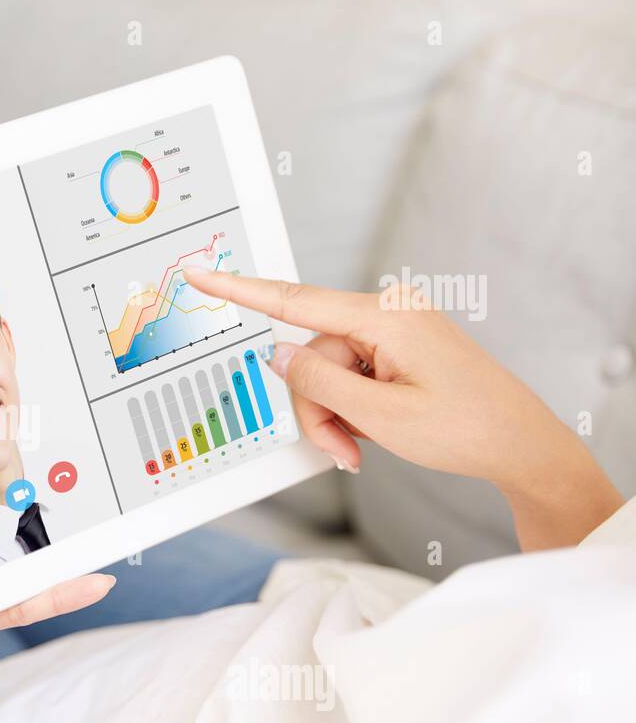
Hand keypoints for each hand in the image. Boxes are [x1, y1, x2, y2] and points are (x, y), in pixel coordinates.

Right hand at [183, 269, 622, 549]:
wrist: (519, 445)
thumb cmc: (466, 428)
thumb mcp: (380, 414)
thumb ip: (319, 383)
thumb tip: (277, 355)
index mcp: (385, 317)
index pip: (295, 301)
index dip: (241, 290)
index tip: (202, 274)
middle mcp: (387, 314)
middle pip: (312, 356)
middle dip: (317, 406)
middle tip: (342, 447)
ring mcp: (393, 331)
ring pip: (327, 373)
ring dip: (334, 415)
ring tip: (360, 447)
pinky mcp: (396, 350)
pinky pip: (350, 376)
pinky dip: (351, 409)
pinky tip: (372, 432)